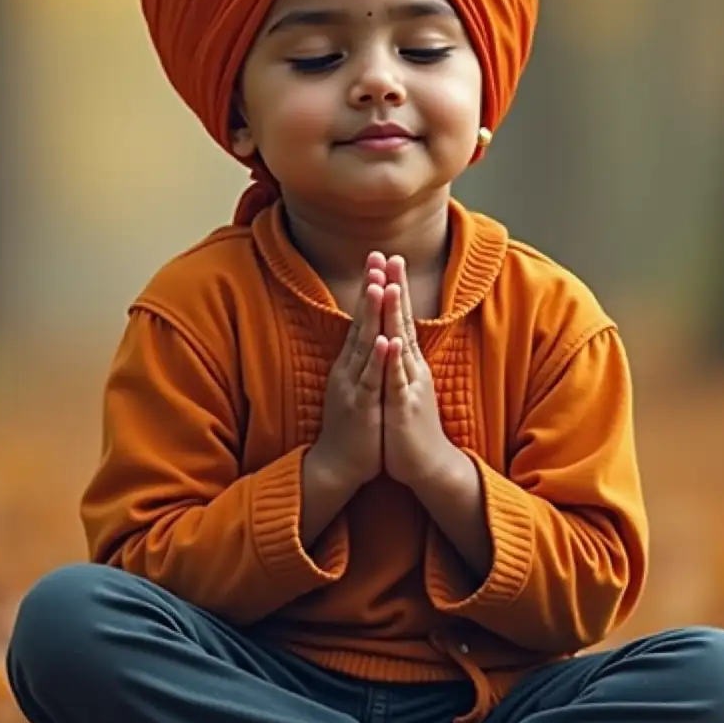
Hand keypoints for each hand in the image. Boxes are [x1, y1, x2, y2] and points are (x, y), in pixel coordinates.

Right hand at [306, 252, 387, 493]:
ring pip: (364, 345)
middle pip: (361, 322)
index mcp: (351, 363)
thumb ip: (363, 360)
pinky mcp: (361, 407)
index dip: (370, 289)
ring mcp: (353, 386)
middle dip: (369, 289)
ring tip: (379, 286)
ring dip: (372, 316)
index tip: (378, 259)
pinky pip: (371, 380)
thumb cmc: (353, 425)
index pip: (362, 318)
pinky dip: (378, 360)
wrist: (337, 465)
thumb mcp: (357, 385)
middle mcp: (349, 368)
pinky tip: (386, 341)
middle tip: (375, 257)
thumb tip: (371, 335)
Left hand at [381, 256, 454, 487]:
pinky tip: (391, 340)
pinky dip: (394, 359)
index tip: (388, 259)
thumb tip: (395, 338)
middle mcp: (412, 367)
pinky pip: (398, 380)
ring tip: (391, 285)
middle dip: (396, 288)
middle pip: (403, 320)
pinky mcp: (404, 406)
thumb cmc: (410, 427)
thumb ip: (400, 362)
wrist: (427, 466)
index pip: (400, 318)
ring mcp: (410, 385)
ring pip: (401, 344)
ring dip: (395, 315)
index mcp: (408, 363)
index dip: (394, 289)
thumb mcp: (403, 387)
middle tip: (392, 256)